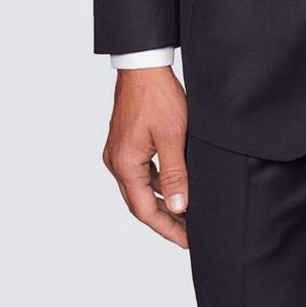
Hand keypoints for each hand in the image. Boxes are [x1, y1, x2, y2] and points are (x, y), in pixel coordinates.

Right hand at [102, 65, 189, 247]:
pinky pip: (141, 172)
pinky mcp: (125, 143)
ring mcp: (119, 152)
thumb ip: (176, 174)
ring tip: (186, 214)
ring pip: (141, 188)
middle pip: (141, 202)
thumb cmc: (157, 96)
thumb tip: (179, 207)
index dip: (168, 228)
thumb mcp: (173, 137)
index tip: (188, 240)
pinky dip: (158, 183)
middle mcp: (117, 162)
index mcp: (125, 164)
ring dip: (162, 201)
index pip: (146, 210)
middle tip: (189, 233)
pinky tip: (175, 185)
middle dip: (165, 220)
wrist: (143, 66)